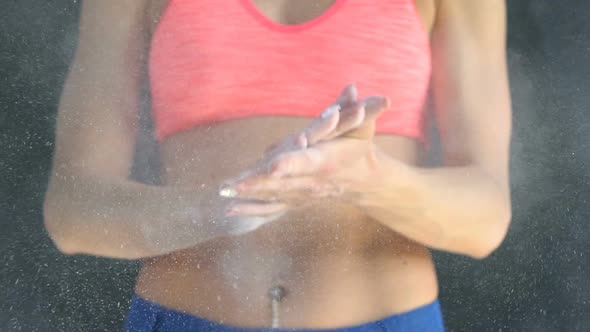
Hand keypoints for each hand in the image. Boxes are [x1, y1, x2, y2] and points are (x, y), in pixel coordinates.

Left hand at [221, 85, 390, 216]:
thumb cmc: (358, 149)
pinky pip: (272, 209)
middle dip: (255, 184)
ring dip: (246, 196)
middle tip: (230, 185)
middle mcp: (312, 182)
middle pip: (280, 183)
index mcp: (324, 161)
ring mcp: (302, 195)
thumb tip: (350, 87)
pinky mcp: (296, 201)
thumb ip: (353, 110)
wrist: (362, 181)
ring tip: (223, 192)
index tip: (272, 167)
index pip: (304, 162)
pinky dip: (251, 210)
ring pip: (271, 196)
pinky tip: (228, 210)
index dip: (289, 165)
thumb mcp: (360, 128)